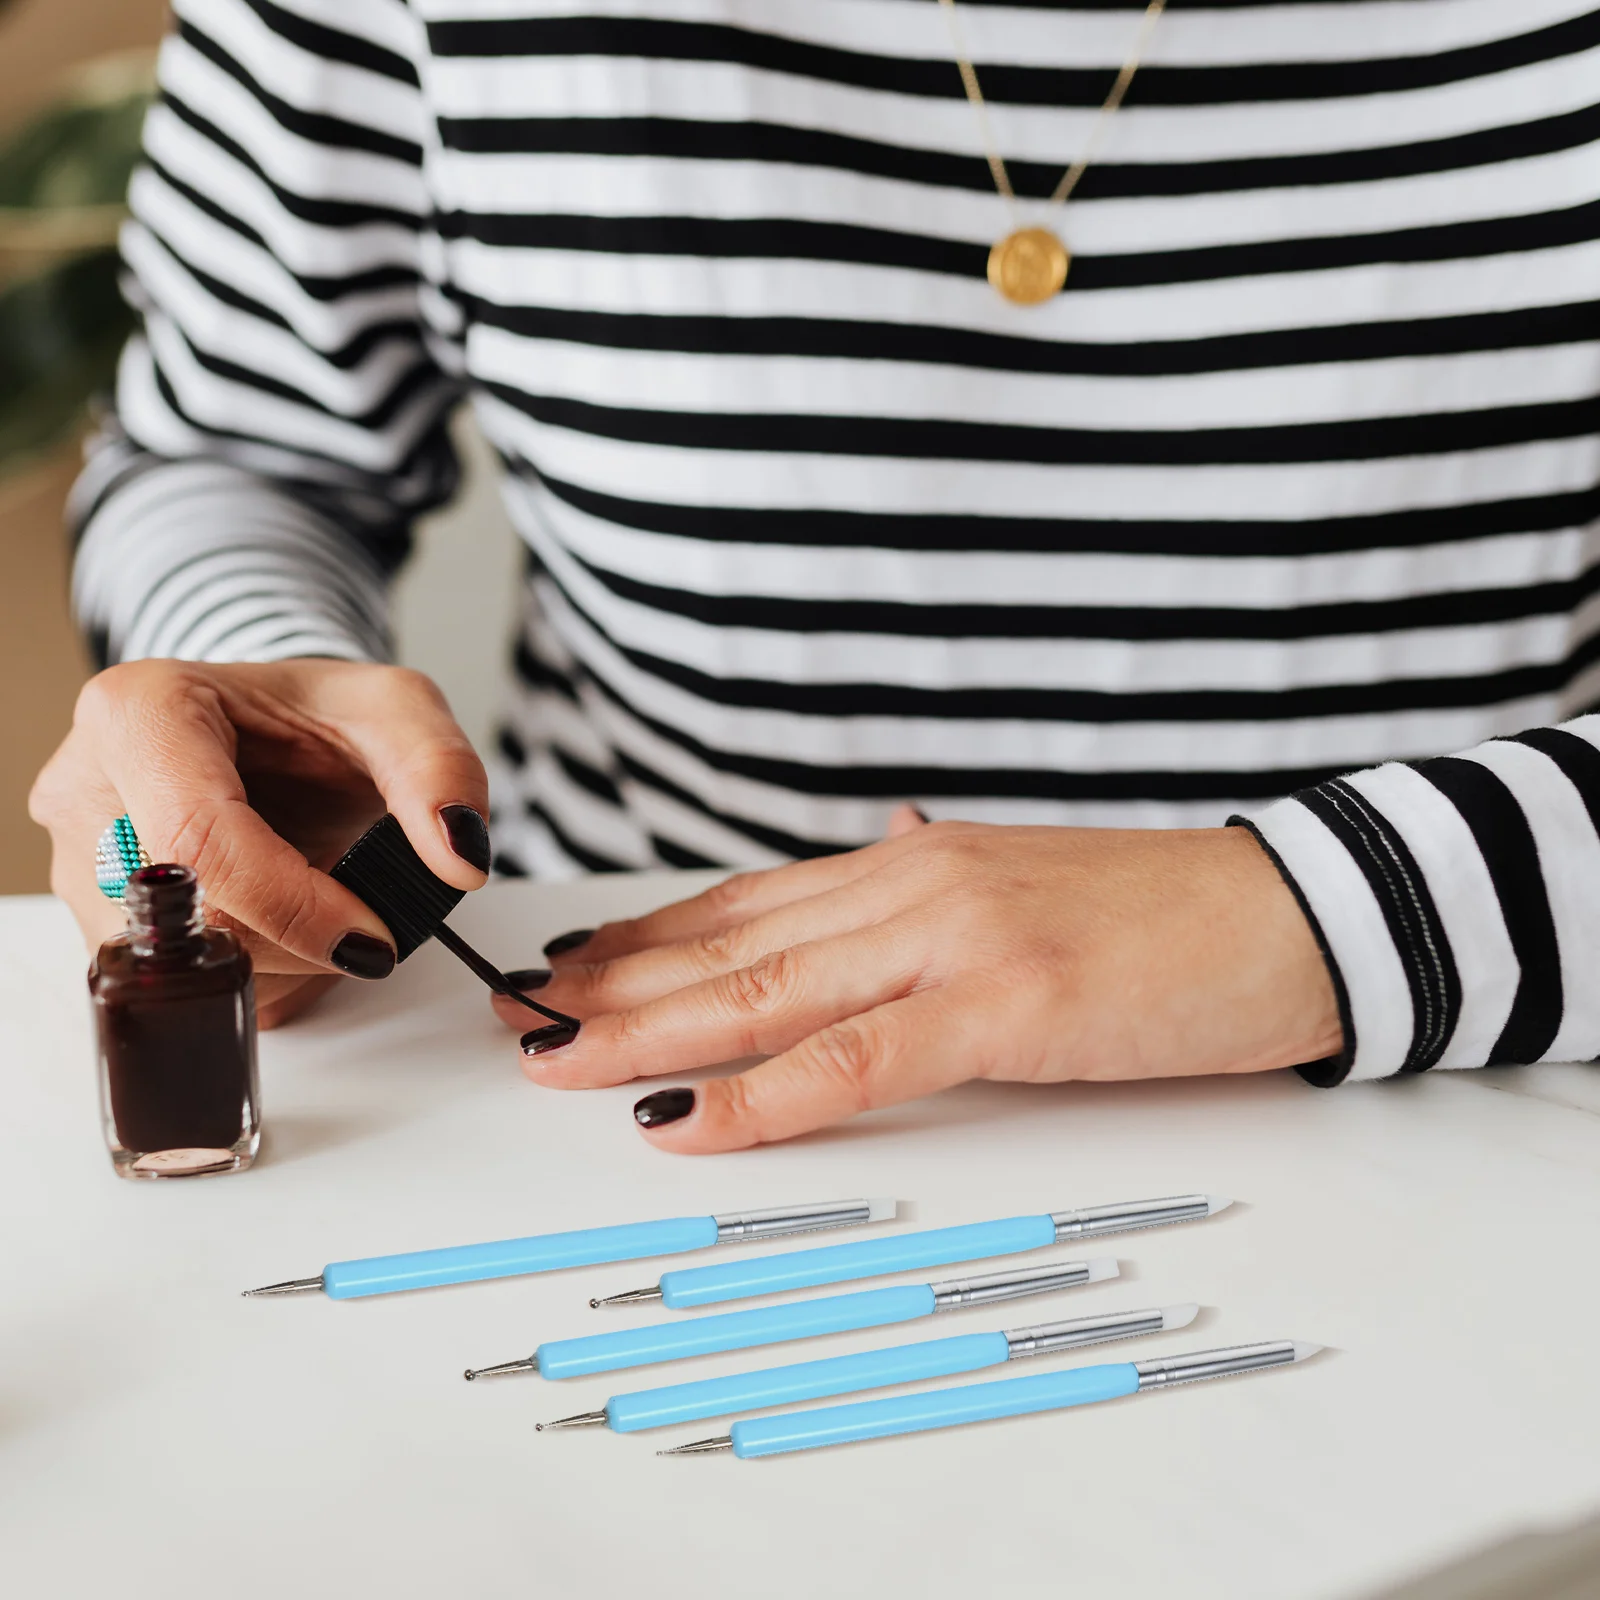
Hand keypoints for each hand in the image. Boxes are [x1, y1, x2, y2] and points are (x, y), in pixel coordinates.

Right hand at [31, 659, 488, 1024]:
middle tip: (362, 916)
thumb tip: (459, 858)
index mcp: (140, 713)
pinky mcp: (100, 920)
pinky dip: (255, 973)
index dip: (295, 905)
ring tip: (324, 903)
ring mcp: (81, 863)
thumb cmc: (319, 718)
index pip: (200, 839)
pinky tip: (286, 926)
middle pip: (188, 916)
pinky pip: (178, 985)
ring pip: (180, 967)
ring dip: (278, 964)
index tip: (374, 937)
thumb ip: (441, 771)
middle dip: (297, 939)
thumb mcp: (399, 712)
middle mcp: (87, 788)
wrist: (276, 738)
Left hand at [495, 817, 1342, 1152]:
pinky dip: (759, 1095)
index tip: (563, 971)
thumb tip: (856, 902)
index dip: (641, 941)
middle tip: (516, 1014)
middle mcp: (910, 885)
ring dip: (645, 1029)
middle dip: (610, 984)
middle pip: (727, 943)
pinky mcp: (1006, 1001)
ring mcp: (953, 937)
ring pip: (765, 990)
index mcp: (907, 867)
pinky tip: (680, 1121)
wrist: (1288, 912)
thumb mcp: (1013, 905)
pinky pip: (855, 1058)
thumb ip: (926, 913)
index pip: (742, 905)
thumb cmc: (1155, 918)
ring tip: (554, 1059)